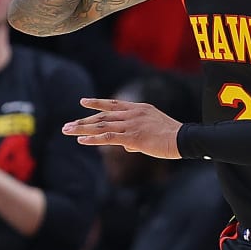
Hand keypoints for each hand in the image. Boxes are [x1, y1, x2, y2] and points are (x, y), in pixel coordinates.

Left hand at [65, 98, 183, 157]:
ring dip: (82, 128)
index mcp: (138, 108)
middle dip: (83, 120)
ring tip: (67, 130)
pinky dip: (93, 139)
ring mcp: (131, 124)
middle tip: (67, 125)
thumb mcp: (154, 131)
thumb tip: (126, 147)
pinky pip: (108, 137)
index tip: (83, 103)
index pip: (113, 104)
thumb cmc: (172, 136)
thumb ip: (137, 137)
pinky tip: (81, 140)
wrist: (183, 139)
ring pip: (101, 125)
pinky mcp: (132, 137)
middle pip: (102, 116)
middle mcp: (132, 114)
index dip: (96, 103)